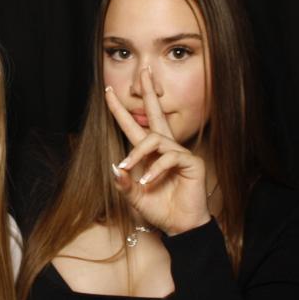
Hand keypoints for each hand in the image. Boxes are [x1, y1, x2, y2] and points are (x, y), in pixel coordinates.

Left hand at [105, 67, 210, 235]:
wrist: (179, 227)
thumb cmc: (159, 209)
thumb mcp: (134, 196)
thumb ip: (124, 183)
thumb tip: (115, 166)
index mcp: (149, 152)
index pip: (133, 125)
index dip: (119, 110)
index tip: (108, 92)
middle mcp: (164, 147)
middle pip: (156, 113)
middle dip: (149, 92)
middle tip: (144, 72)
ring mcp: (178, 153)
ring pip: (155, 139)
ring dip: (139, 154)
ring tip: (134, 173)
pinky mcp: (190, 162)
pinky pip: (169, 157)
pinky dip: (155, 169)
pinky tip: (148, 182)